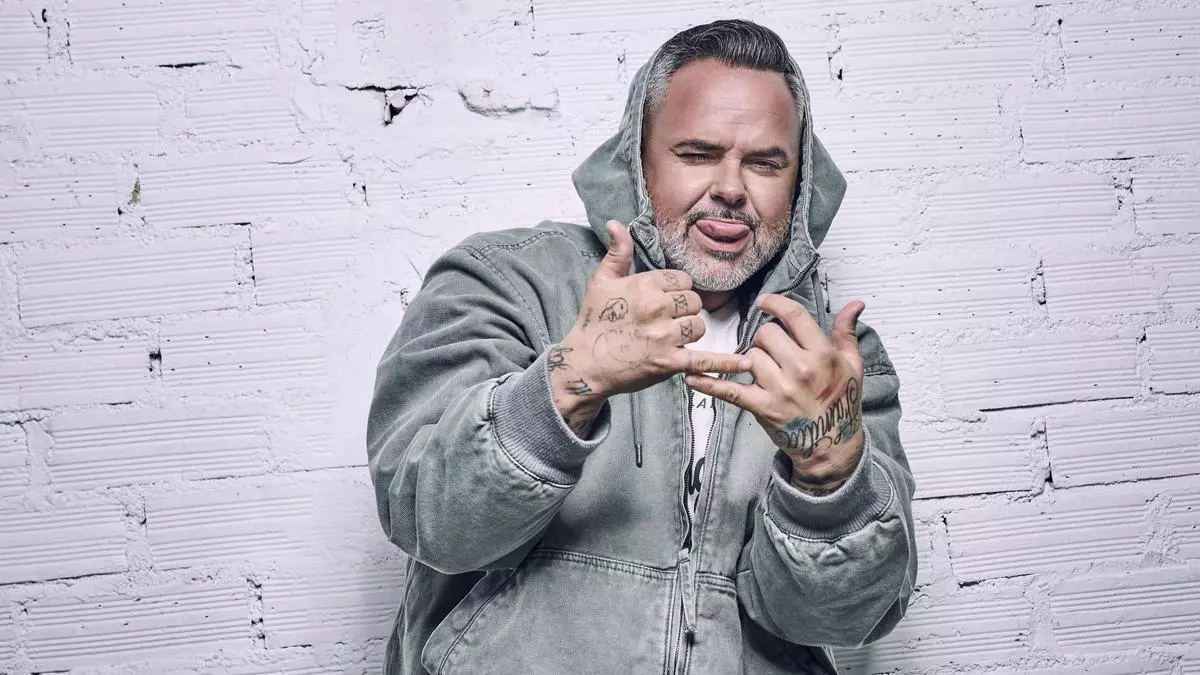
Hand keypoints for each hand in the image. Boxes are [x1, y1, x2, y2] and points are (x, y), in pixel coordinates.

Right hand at [548, 220, 751, 434]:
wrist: (584, 364)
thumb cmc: (593, 321)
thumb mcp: (600, 281)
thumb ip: (617, 252)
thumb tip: (616, 223)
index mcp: (645, 285)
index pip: (683, 280)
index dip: (676, 290)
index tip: (663, 301)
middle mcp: (657, 308)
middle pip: (695, 302)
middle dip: (685, 310)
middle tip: (666, 320)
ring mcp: (664, 337)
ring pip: (698, 326)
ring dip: (690, 331)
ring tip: (670, 337)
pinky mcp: (669, 363)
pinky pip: (704, 360)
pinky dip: (725, 364)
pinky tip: (745, 364)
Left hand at [685, 293, 865, 495]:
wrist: (832, 445)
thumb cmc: (841, 402)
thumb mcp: (852, 366)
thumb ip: (846, 332)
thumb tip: (855, 303)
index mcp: (823, 354)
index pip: (793, 316)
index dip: (774, 303)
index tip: (764, 302)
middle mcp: (801, 369)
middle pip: (766, 334)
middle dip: (765, 338)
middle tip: (773, 351)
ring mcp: (779, 389)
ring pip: (749, 356)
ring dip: (751, 360)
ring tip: (765, 371)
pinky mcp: (762, 407)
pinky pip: (729, 391)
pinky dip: (708, 384)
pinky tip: (691, 377)